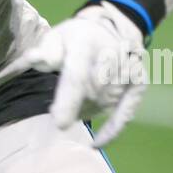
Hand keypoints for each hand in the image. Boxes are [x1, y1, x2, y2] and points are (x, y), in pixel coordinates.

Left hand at [22, 1, 146, 146]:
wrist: (107, 29)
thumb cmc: (74, 39)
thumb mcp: (55, 38)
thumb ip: (45, 51)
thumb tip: (32, 59)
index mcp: (86, 42)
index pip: (78, 75)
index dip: (69, 100)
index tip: (60, 123)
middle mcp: (113, 54)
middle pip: (92, 93)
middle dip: (72, 106)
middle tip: (55, 110)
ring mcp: (129, 69)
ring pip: (104, 104)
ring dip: (85, 110)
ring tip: (72, 105)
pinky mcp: (139, 82)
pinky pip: (126, 112)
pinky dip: (112, 129)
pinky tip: (97, 143)